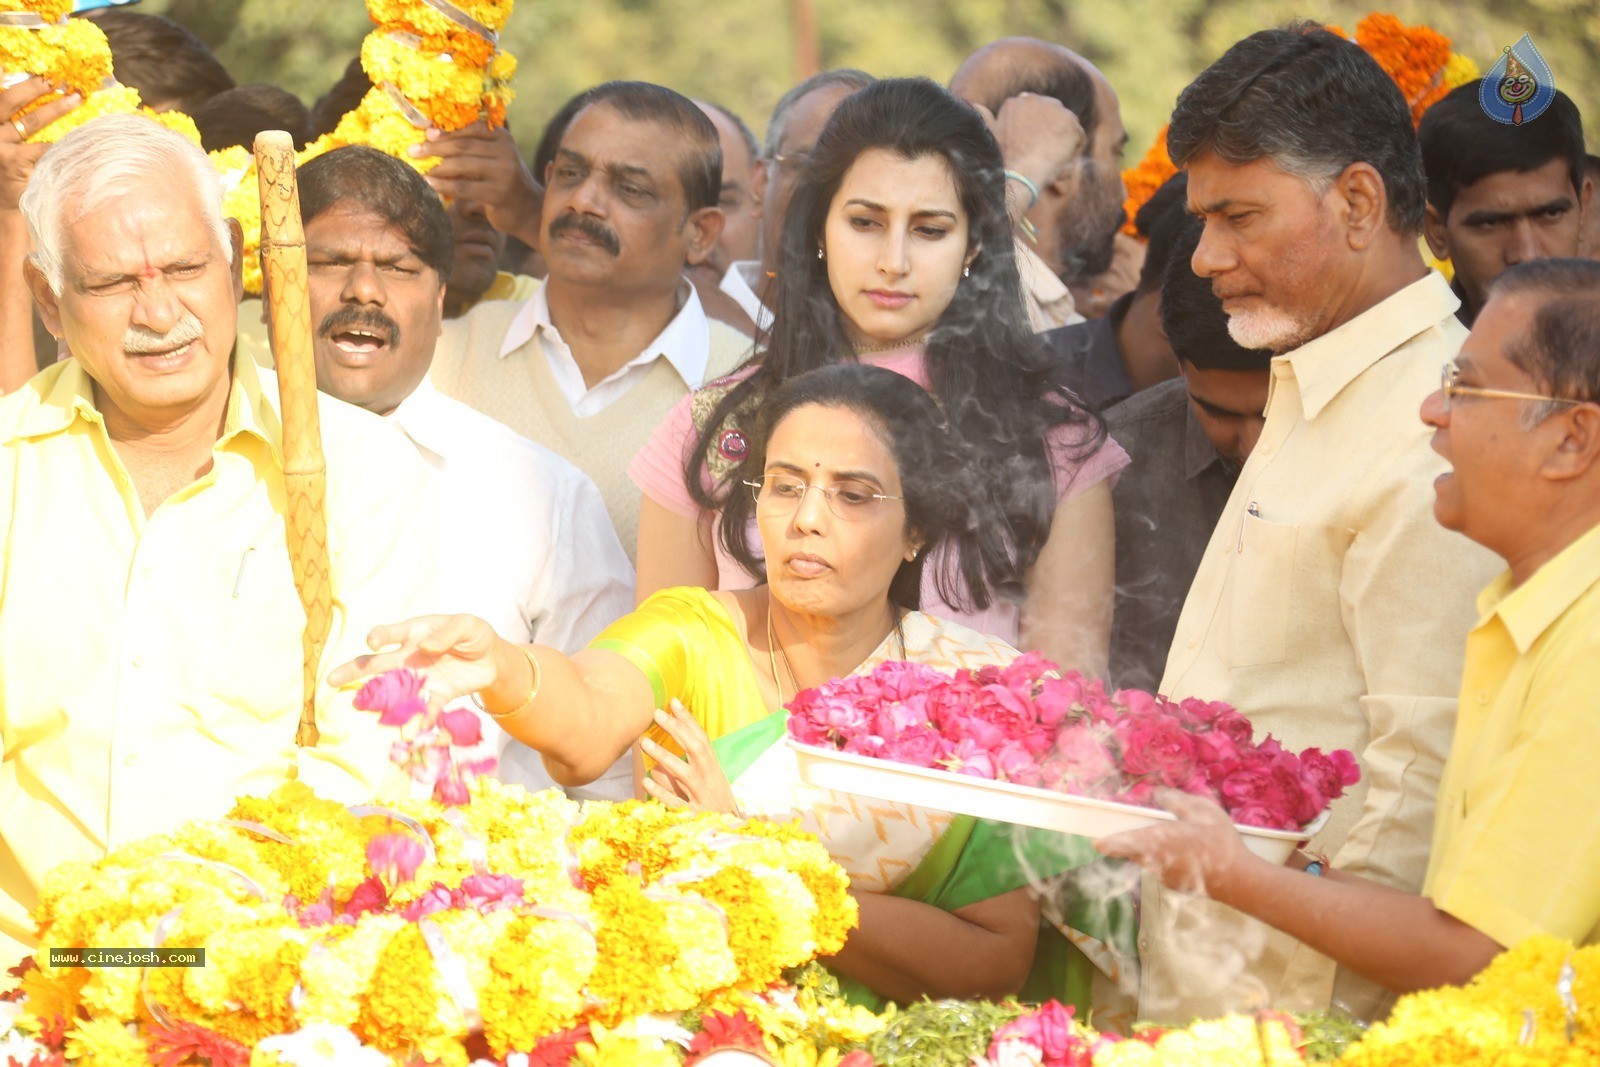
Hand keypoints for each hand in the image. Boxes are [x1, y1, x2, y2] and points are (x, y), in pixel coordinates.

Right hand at [2, 78, 82, 210]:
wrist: (3, 202)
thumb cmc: (8, 165)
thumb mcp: (6, 140)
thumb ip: (15, 119)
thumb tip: (41, 91)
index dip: (4, 77)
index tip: (21, 66)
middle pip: (9, 101)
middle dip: (34, 87)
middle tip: (58, 80)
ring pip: (30, 122)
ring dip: (55, 109)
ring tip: (75, 99)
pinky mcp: (14, 162)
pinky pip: (42, 147)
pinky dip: (61, 140)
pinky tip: (79, 134)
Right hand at [328, 614, 506, 706]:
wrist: (491, 658)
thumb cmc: (472, 634)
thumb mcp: (467, 625)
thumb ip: (447, 634)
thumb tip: (424, 647)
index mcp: (415, 633)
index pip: (390, 633)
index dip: (379, 636)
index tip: (372, 642)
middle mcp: (410, 657)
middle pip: (377, 663)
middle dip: (354, 670)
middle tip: (331, 679)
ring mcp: (421, 678)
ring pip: (394, 690)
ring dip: (380, 700)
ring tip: (363, 708)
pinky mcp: (438, 695)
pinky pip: (426, 708)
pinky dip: (422, 718)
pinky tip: (417, 729)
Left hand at [411, 121, 541, 243]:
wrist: (528, 211)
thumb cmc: (502, 182)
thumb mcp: (490, 159)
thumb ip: (468, 147)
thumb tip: (431, 133)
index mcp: (503, 137)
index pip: (469, 129)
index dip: (445, 132)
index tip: (424, 136)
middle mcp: (506, 151)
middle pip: (463, 146)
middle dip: (435, 148)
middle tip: (413, 152)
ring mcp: (504, 172)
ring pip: (462, 165)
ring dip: (437, 168)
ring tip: (420, 172)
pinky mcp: (498, 193)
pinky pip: (463, 187)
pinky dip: (443, 186)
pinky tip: (430, 186)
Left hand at [639, 700, 739, 813]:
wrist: (731, 837)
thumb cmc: (714, 807)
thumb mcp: (706, 786)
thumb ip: (687, 771)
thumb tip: (660, 762)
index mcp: (714, 769)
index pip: (702, 739)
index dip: (688, 720)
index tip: (673, 702)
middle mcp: (711, 779)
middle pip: (695, 749)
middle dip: (676, 730)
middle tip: (656, 713)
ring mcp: (703, 797)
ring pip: (684, 772)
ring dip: (664, 756)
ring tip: (644, 742)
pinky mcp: (695, 815)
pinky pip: (676, 802)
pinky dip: (661, 791)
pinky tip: (646, 782)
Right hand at [981, 92, 1086, 196]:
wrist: (1017, 175)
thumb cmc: (1001, 164)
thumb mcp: (989, 137)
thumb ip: (985, 119)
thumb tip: (978, 106)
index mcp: (1014, 104)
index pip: (1034, 114)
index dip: (1036, 135)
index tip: (1031, 152)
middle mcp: (1034, 100)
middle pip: (1052, 116)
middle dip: (1051, 136)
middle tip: (1044, 161)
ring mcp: (1054, 108)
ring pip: (1066, 129)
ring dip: (1062, 146)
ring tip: (1049, 167)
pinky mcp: (1070, 121)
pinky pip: (1079, 139)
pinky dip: (1073, 154)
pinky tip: (1060, 167)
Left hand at [1095, 789, 1254, 897]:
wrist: (1241, 881)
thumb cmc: (1219, 843)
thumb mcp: (1201, 811)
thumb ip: (1175, 801)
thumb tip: (1158, 793)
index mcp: (1154, 842)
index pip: (1117, 844)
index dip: (1106, 841)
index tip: (1096, 840)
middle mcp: (1153, 862)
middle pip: (1132, 850)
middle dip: (1134, 838)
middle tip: (1149, 825)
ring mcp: (1164, 877)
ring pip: (1149, 859)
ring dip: (1155, 848)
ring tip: (1180, 836)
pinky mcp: (1176, 885)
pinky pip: (1164, 868)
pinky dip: (1170, 859)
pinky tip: (1191, 851)